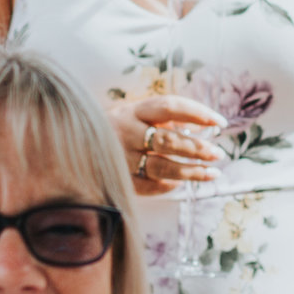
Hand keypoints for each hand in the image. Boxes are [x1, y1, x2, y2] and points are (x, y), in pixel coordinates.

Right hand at [108, 93, 223, 196]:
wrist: (74, 149)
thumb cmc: (114, 130)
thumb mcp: (134, 116)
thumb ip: (165, 120)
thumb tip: (203, 126)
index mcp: (133, 111)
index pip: (170, 107)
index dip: (198, 112)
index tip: (220, 122)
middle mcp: (126, 133)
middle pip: (169, 140)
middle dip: (198, 148)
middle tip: (218, 154)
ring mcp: (122, 158)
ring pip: (163, 167)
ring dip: (191, 171)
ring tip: (213, 173)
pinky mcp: (119, 180)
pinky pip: (150, 186)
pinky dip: (169, 185)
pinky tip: (181, 183)